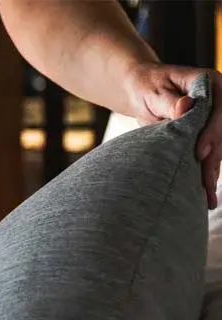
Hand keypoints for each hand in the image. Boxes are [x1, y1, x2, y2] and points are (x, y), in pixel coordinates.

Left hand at [124, 62, 221, 208]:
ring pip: (218, 149)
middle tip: (205, 183)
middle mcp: (219, 103)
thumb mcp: (154, 91)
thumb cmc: (146, 87)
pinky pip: (210, 155)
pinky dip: (206, 173)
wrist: (142, 92)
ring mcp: (215, 120)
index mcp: (211, 85)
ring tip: (209, 199)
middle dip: (214, 160)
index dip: (212, 132)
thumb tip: (185, 107)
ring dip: (212, 172)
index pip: (220, 110)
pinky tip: (206, 193)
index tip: (201, 152)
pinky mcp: (207, 134)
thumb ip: (169, 101)